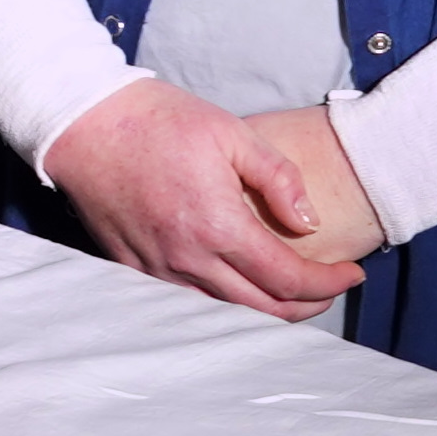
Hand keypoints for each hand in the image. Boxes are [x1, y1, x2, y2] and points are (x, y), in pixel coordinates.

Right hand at [45, 80, 365, 319]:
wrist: (84, 123)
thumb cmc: (157, 120)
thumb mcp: (232, 133)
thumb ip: (278, 179)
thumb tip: (309, 223)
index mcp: (217, 225)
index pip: (288, 278)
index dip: (328, 284)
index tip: (352, 273)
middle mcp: (188, 259)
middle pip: (263, 310)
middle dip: (307, 305)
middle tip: (329, 287)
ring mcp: (158, 270)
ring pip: (227, 314)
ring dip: (267, 309)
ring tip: (291, 289)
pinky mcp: (134, 269)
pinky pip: (189, 304)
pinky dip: (225, 304)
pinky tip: (238, 285)